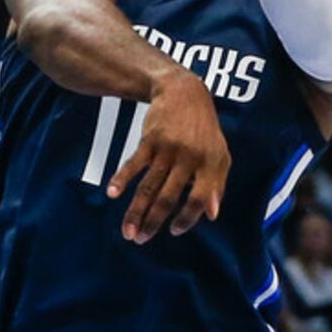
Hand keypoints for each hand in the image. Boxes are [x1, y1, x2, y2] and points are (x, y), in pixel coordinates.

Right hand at [107, 70, 230, 241]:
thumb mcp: (220, 155)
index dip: (187, 218)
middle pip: (169, 197)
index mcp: (210, 165)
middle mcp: (190, 159)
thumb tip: (212, 215)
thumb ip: (216, 185)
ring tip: (127, 231)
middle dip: (153, 222)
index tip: (174, 231)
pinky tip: (112, 194)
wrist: (184, 93)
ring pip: (149, 187)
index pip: (199, 199)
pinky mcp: (149, 141)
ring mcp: (168, 150)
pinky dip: (122, 179)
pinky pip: (134, 164)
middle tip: (140, 239)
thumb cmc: (204, 130)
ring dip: (136, 211)